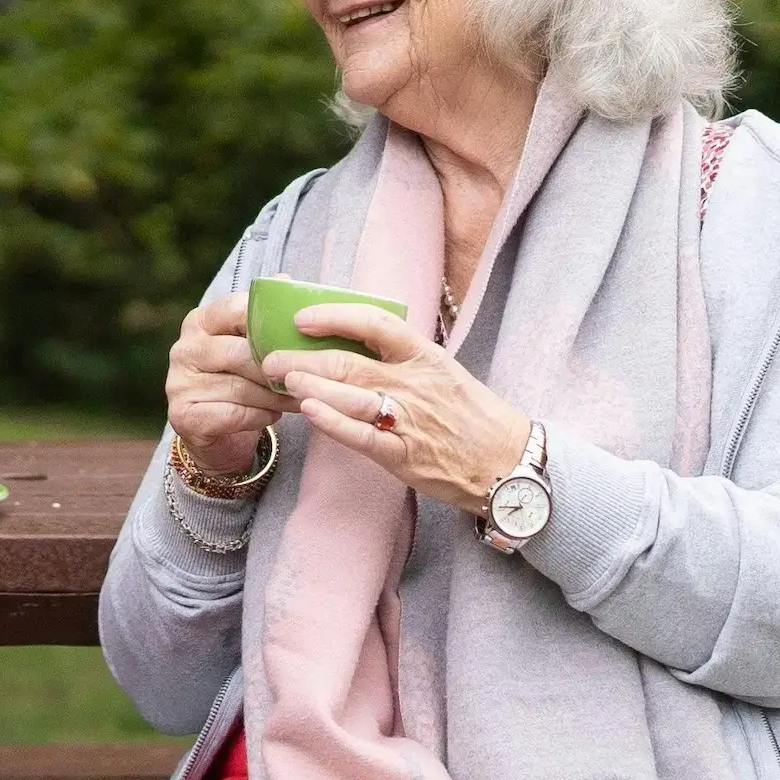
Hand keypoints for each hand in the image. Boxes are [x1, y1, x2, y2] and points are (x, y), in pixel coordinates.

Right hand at [164, 293, 285, 479]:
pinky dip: (260, 416)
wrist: (214, 430)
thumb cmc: (239, 379)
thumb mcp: (248, 344)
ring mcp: (180, 384)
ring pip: (240, 387)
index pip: (234, 309)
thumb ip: (263, 316)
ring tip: (300, 397)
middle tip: (309, 374)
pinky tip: (275, 415)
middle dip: (278, 366)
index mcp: (200, 322)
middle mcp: (184, 349)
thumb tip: (285, 279)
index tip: (299, 334)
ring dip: (275, 395)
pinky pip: (233, 414)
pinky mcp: (184, 415)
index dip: (268, 321)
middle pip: (239, 353)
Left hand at [263, 303, 531, 515]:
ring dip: (309, 384)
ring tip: (279, 378)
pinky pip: (361, 436)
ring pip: (349, 395)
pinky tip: (308, 411)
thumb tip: (356, 341)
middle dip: (304, 356)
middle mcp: (415, 383)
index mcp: (426, 356)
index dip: (335, 316)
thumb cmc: (472, 416)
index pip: (375, 323)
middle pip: (350, 361)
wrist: (508, 463)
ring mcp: (409, 420)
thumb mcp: (443, 373)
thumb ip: (402, 358)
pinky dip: (332, 422)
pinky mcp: (404, 455)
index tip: (302, 317)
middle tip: (271, 356)